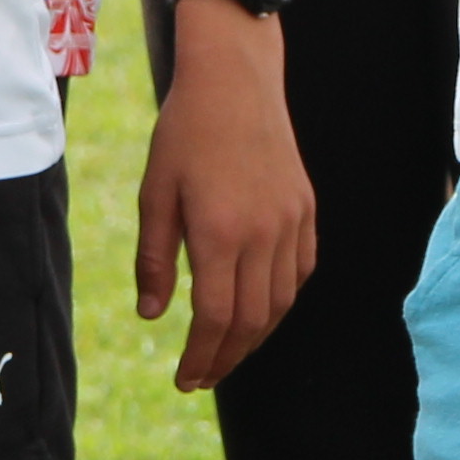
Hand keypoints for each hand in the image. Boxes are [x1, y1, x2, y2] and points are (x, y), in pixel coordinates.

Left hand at [138, 3, 317, 388]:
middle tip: (202, 377)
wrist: (236, 81)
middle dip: (226, 358)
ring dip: (255, 336)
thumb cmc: (186, 134)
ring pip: (281, 302)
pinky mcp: (306, 210)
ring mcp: (291, 222)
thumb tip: (153, 316)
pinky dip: (280, 301)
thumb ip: (154, 259)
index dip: (201, 357)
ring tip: (227, 351)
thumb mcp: (155, 194)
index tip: (186, 378)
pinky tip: (259, 308)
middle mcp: (263, 233)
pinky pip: (300, 272)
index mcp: (220, 232)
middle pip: (252, 320)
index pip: (215, 317)